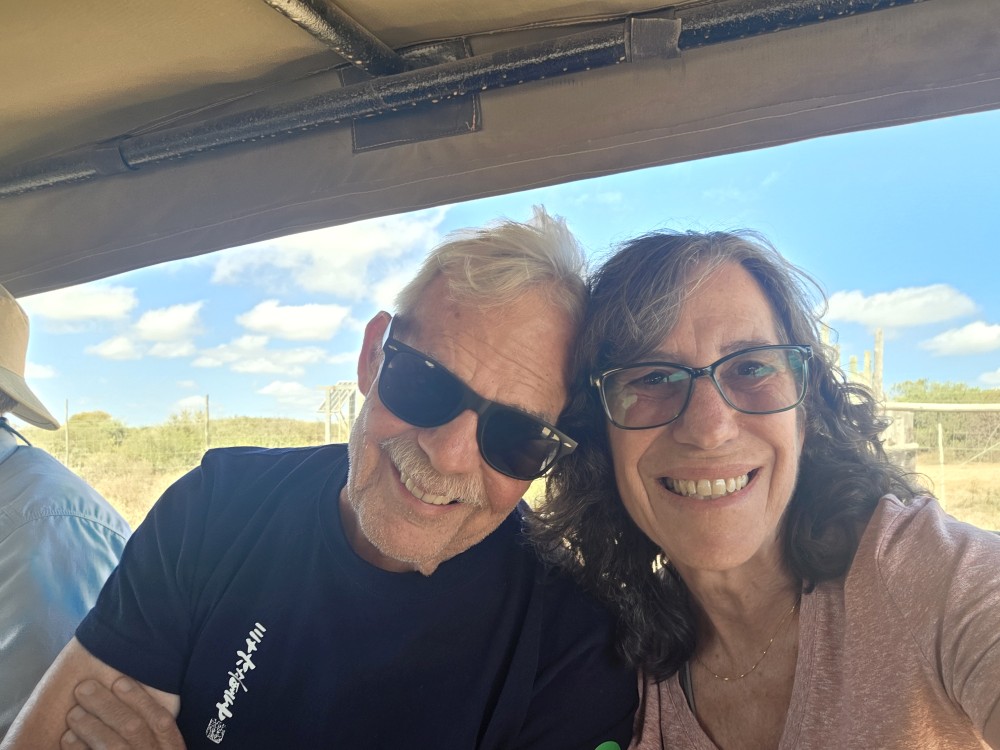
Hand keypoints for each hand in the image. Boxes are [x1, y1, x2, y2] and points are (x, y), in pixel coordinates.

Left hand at [61, 677, 184, 749]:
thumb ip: (154, 736)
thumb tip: (126, 700)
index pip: (160, 721)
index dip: (140, 699)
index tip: (119, 681)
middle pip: (133, 729)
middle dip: (107, 706)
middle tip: (84, 689)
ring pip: (114, 746)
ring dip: (90, 726)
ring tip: (73, 713)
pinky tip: (67, 740)